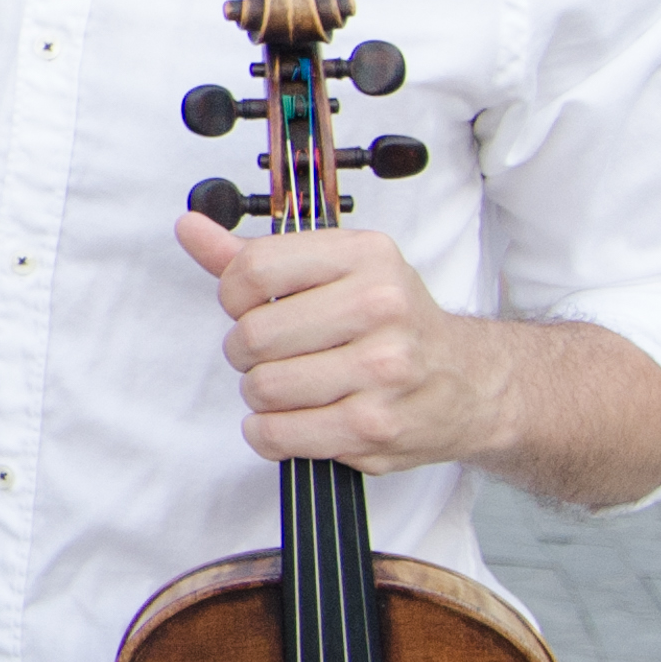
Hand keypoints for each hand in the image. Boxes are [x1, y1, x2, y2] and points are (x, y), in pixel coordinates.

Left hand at [178, 211, 497, 471]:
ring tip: (290, 385)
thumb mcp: (335, 271)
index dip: (233, 296)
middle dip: (247, 351)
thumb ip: (256, 255)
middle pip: (253, 334)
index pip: (253, 270)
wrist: (470, 383)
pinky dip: (269, 433)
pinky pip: (278, 434)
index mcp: (365, 256)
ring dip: (260, 395)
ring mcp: (381, 370)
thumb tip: (190, 227)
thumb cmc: (391, 323)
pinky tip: (293, 419)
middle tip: (274, 354)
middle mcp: (380, 307)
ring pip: (262, 387)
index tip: (249, 306)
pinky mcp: (375, 427)